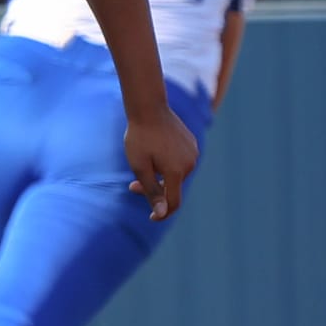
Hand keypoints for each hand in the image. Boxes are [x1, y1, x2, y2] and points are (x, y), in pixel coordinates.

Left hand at [125, 107, 198, 221]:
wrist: (149, 107)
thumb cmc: (140, 137)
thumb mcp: (140, 167)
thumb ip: (152, 192)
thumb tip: (162, 214)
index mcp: (176, 172)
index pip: (174, 203)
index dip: (162, 213)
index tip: (151, 217)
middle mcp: (189, 164)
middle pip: (173, 188)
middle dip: (155, 190)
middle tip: (132, 185)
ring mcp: (193, 153)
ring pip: (177, 175)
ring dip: (161, 177)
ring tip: (144, 164)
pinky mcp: (192, 144)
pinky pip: (180, 162)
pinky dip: (167, 165)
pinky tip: (155, 153)